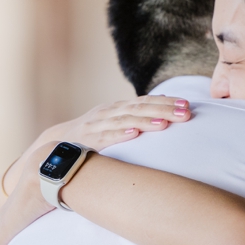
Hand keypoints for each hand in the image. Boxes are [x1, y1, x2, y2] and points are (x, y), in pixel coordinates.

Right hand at [53, 95, 192, 152]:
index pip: (146, 101)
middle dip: (164, 110)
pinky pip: (106, 137)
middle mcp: (110, 112)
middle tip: (186, 113)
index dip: (167, 103)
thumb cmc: (93, 133)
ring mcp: (99, 125)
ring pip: (125, 120)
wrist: (56, 143)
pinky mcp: (89, 140)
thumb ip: (137, 112)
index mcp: (118, 108)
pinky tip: (133, 134)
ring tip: (164, 124)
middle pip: (140, 108)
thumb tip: (165, 100)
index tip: (188, 105)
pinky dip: (119, 134)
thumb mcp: (115, 119)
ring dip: (146, 121)